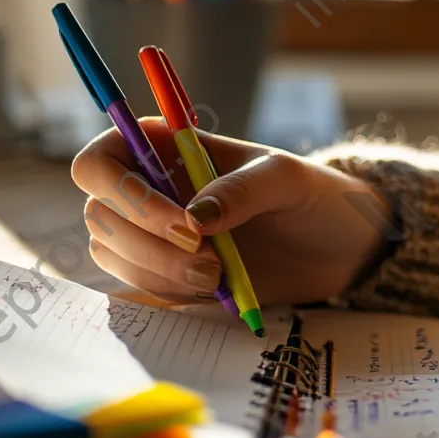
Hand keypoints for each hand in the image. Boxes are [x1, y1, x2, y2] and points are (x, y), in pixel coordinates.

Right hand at [71, 119, 392, 305]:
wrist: (339, 248)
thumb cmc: (314, 196)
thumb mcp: (288, 180)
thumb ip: (243, 190)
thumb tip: (193, 218)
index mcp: (167, 146)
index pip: (100, 162)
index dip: (125, 194)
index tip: (181, 224)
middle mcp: (149, 186)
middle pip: (100, 215)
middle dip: (149, 244)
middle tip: (210, 259)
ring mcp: (154, 232)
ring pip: (113, 255)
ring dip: (160, 272)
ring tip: (220, 275)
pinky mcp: (169, 272)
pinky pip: (142, 287)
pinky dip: (171, 291)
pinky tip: (217, 287)